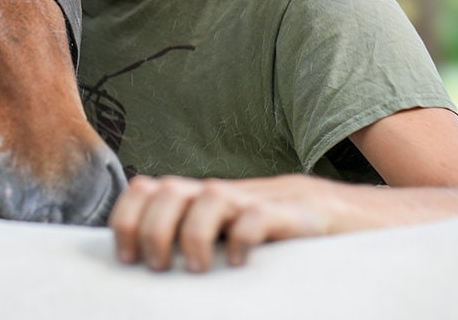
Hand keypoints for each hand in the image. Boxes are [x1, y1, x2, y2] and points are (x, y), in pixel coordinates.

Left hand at [108, 174, 333, 272]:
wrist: (331, 213)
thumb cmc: (266, 232)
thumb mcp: (220, 233)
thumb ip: (184, 239)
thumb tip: (139, 266)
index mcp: (196, 199)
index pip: (146, 190)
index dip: (127, 219)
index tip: (127, 259)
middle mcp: (218, 194)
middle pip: (168, 190)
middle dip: (154, 230)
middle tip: (159, 266)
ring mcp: (253, 199)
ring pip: (210, 197)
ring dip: (194, 234)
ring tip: (198, 268)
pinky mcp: (286, 213)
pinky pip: (256, 217)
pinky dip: (241, 239)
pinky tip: (239, 262)